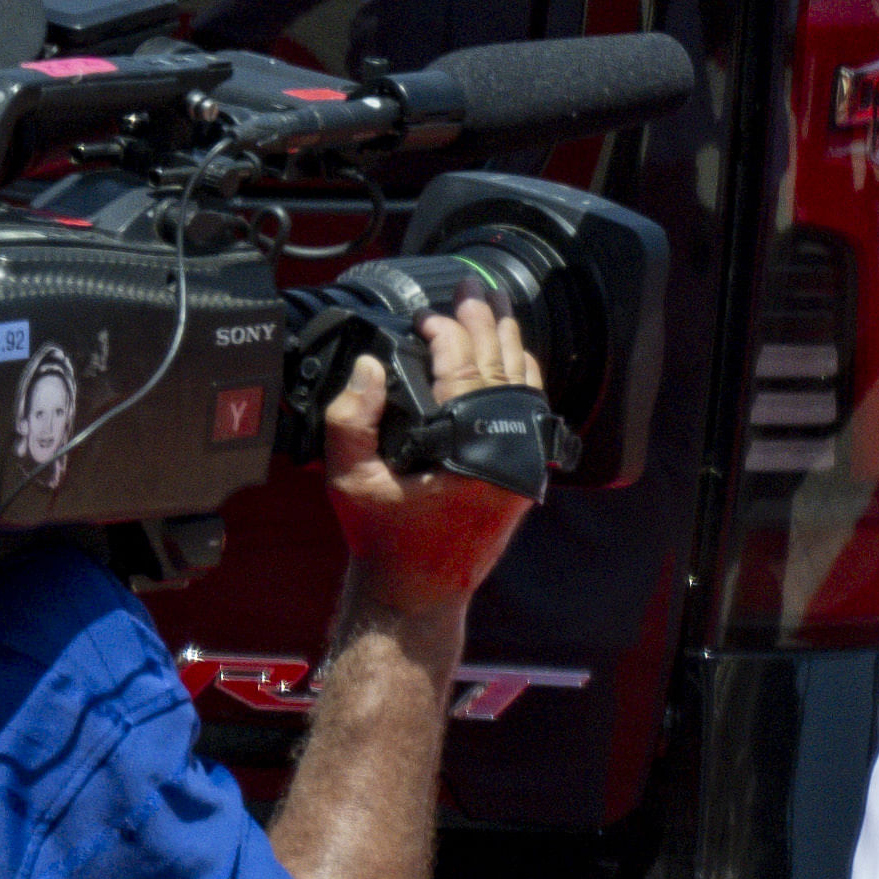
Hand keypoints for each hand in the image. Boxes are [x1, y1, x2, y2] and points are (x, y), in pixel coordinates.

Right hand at [322, 299, 543, 610]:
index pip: (463, 369)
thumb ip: (351, 418)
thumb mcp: (349, 478)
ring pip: (523, 385)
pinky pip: (529, 411)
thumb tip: (370, 366)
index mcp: (467, 449)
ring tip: (497, 306)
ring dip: (508, 342)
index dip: (445, 333)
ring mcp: (521, 462)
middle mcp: (504, 452)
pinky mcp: (524, 471)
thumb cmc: (384, 537)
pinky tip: (512, 355)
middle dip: (484, 322)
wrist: (419, 589)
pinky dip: (520, 377)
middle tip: (472, 289)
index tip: (425, 317)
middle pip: (500, 367)